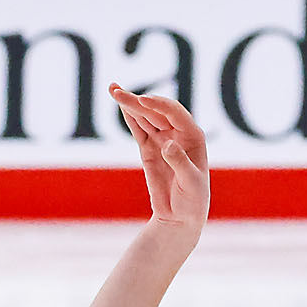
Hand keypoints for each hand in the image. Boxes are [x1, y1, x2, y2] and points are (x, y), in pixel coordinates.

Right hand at [110, 84, 208, 230]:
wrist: (180, 217)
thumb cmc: (192, 200)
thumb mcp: (190, 183)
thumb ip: (179, 162)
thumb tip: (168, 144)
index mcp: (193, 136)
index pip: (175, 113)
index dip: (159, 104)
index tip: (142, 100)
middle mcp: (178, 133)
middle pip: (156, 111)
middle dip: (137, 101)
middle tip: (117, 92)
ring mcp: (162, 139)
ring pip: (145, 117)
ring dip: (129, 104)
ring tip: (113, 89)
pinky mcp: (149, 149)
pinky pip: (138, 129)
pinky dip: (130, 117)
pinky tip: (121, 105)